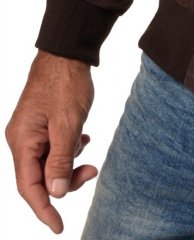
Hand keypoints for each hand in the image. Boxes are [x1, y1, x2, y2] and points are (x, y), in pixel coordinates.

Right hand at [5, 51, 97, 233]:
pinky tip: (83, 139)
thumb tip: (57, 193)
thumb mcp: (68, 124)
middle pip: (39, 176)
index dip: (43, 209)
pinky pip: (53, 146)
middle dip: (65, 180)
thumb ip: (61, 160)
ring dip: (69, 161)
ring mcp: (31, 130)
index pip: (29, 187)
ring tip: (87, 146)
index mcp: (22, 141)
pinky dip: (68, 148)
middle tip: (91, 172)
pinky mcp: (41, 123)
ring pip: (48, 161)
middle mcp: (21, 138)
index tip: (58, 227)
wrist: (67, 51)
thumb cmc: (65, 83)